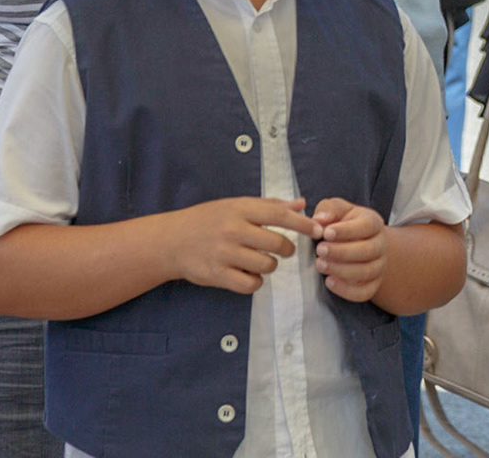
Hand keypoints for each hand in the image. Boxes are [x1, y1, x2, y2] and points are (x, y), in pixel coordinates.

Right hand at [172, 197, 317, 293]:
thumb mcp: (236, 205)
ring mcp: (224, 254)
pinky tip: (249, 274)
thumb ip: (270, 205)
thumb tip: (302, 204)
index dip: (302, 223)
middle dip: (287, 248)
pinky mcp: (216, 275)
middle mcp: (233, 230)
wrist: (171, 240)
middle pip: (277, 243)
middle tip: (284, 249)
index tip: (317, 229)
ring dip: (270, 266)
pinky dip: (255, 282)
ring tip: (261, 261)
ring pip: (266, 265)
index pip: (279, 215)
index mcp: (239, 209)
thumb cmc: (208, 220)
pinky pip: (250, 284)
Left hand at [313, 198, 387, 302]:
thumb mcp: (337, 210)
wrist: (359, 243)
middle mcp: (381, 244)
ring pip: (367, 272)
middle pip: (368, 251)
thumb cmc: (343, 224)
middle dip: (342, 252)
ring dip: (342, 270)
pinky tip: (329, 282)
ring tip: (320, 264)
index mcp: (374, 222)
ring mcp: (379, 266)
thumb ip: (328, 209)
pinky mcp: (373, 284)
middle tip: (319, 250)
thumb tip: (319, 219)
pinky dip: (347, 290)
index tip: (326, 233)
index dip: (347, 230)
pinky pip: (365, 293)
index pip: (366, 226)